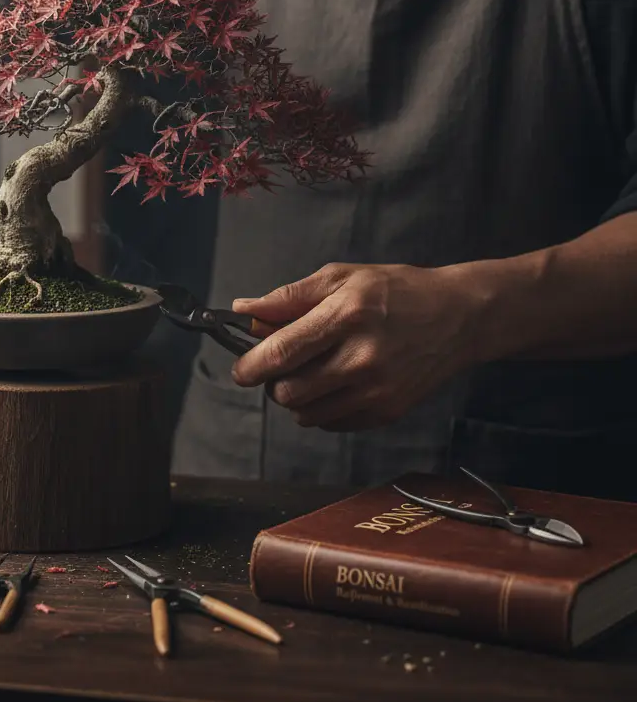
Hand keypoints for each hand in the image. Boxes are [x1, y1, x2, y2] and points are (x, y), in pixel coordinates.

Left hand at [230, 263, 485, 431]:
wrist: (459, 317)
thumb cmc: (397, 291)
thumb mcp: (341, 277)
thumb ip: (289, 298)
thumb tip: (245, 312)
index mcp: (346, 316)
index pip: (282, 353)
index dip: (250, 365)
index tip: (241, 369)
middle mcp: (361, 358)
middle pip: (288, 391)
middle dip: (273, 381)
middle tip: (281, 365)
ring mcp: (376, 390)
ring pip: (306, 413)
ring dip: (296, 396)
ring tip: (310, 371)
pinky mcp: (387, 411)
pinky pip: (331, 423)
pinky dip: (321, 409)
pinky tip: (334, 383)